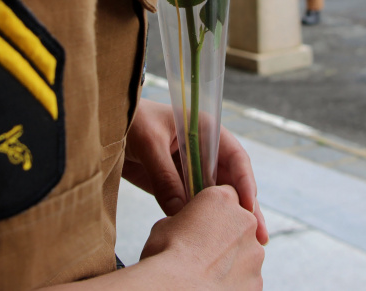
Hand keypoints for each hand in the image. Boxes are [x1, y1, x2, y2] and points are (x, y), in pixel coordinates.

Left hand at [124, 99, 268, 244]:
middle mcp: (205, 151)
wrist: (106, 125)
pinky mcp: (177, 185)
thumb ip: (164, 175)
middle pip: (233, 182)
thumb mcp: (148, 143)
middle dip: (247, 208)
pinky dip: (202, 221)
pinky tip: (211, 240)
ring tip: (245, 244)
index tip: (248, 206)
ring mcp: (192, 170)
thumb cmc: (131, 121)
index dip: (245, 182)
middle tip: (259, 236)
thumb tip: (180, 210)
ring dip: (228, 218)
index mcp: (206, 130)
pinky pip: (194, 205)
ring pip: (216, 197)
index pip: (235, 157)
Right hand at [140, 186, 264, 289]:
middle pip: (240, 224)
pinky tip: (214, 287)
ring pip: (246, 253)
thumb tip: (181, 227)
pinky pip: (247, 278)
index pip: (226, 194)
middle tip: (203, 251)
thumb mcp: (163, 227)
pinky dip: (234, 282)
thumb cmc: (166, 257)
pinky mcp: (257, 281)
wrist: (178, 290)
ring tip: (206, 273)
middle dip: (227, 235)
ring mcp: (255, 253)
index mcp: (221, 200)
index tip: (203, 221)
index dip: (214, 209)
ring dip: (231, 260)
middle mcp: (245, 221)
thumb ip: (181, 220)